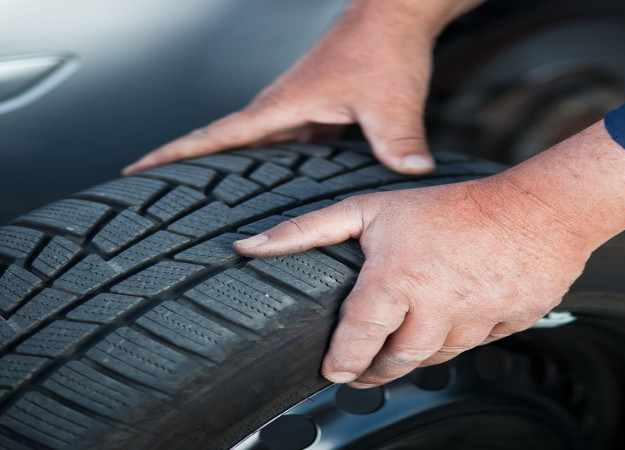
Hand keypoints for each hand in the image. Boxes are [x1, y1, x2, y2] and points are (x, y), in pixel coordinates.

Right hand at [123, 1, 449, 175]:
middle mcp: (281, 108)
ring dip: (228, 168)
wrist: (394, 19)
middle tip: (159, 200)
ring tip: (207, 201)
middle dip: (187, 167)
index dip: (173, 154)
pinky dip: (270, 164)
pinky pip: (283, 144)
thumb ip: (398, 142)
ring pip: (253, 146)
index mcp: (281, 105)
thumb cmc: (383, 49)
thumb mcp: (391, 103)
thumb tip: (412, 174)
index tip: (135, 170)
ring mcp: (296, 110)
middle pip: (223, 143)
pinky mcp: (315, 113)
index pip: (215, 135)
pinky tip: (275, 185)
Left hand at [232, 121, 624, 386]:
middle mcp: (432, 310)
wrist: (539, 208)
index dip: (340, 362)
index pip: (356, 341)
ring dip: (411, 358)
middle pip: (394, 362)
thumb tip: (250, 245)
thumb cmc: (454, 205)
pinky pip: (471, 347)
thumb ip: (308, 229)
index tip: (333, 370)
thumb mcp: (371, 207)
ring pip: (433, 358)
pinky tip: (449, 322)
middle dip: (373, 371)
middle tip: (361, 370)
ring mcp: (470, 324)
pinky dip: (454, 341)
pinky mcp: (501, 329)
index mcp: (395, 283)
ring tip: (398, 348)